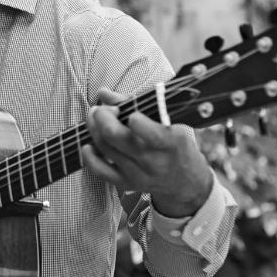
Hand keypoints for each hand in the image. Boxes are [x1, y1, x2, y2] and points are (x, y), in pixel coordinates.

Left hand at [82, 87, 213, 216]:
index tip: (130, 112)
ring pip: (104, 147)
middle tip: (101, 109)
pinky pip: (99, 170)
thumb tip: (103, 92)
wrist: (186, 181)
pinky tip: (89, 144)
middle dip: (102, 116)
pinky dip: (89, 155)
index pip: (150, 133)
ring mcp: (138, 174)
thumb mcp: (169, 122)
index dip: (134, 118)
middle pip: (115, 136)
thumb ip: (136, 104)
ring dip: (94, 129)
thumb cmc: (175, 145)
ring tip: (95, 119)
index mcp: (170, 143)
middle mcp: (153, 161)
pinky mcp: (126, 184)